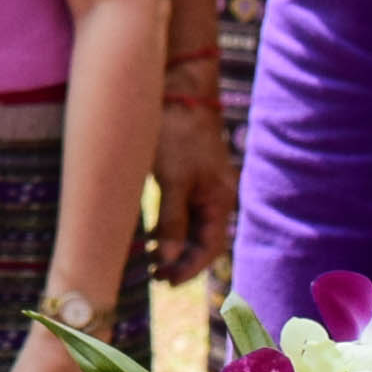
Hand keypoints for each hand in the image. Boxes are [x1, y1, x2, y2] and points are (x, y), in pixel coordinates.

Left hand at [149, 99, 234, 285]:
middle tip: (155, 275)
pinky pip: (186, 211)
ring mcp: (206, 185)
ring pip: (193, 227)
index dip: (188, 268)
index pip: (210, 249)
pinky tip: (153, 232)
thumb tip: (169, 258)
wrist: (179, 90)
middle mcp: (218, 196)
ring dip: (174, 245)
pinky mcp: (192, 174)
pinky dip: (171, 226)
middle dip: (181, 261)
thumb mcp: (172, 181)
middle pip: (203, 241)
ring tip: (151, 259)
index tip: (165, 281)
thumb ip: (172, 221)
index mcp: (220, 200)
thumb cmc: (177, 134)